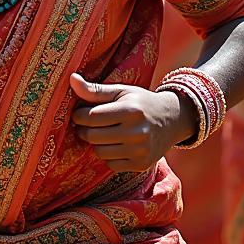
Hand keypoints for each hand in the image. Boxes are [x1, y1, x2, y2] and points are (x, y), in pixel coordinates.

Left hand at [69, 73, 197, 171]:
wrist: (172, 121)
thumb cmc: (141, 103)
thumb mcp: (121, 91)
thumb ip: (95, 90)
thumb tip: (71, 79)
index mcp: (131, 110)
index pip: (91, 117)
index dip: (78, 116)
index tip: (79, 113)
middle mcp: (137, 132)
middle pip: (93, 136)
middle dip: (84, 130)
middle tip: (87, 124)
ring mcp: (140, 151)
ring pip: (99, 152)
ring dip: (96, 143)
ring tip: (102, 133)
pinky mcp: (141, 165)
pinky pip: (111, 164)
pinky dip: (108, 156)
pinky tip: (115, 145)